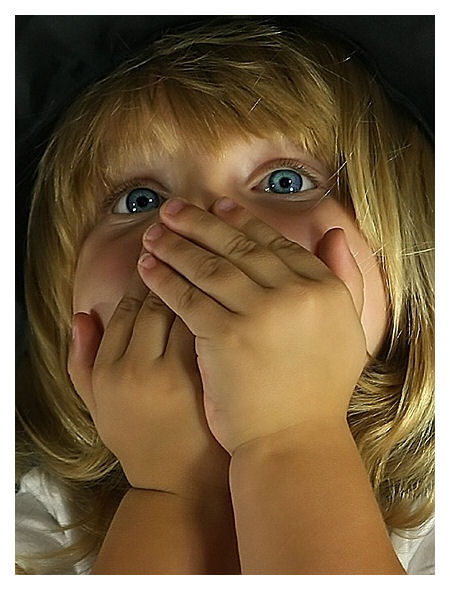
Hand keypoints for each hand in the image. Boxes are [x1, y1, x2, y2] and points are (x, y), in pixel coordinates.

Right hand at [67, 267, 229, 494]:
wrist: (178, 483)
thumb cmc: (137, 439)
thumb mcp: (96, 404)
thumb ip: (82, 358)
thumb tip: (81, 315)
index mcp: (109, 369)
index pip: (124, 307)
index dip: (142, 280)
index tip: (157, 263)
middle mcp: (138, 366)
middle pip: (155, 301)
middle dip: (171, 272)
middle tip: (186, 255)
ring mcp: (175, 372)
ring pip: (185, 309)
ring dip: (196, 283)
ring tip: (208, 267)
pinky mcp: (206, 379)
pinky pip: (211, 329)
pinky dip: (217, 308)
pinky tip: (227, 294)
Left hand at [138, 198, 366, 453]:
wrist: (294, 440)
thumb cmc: (319, 391)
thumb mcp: (347, 331)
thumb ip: (345, 279)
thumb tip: (333, 233)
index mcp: (324, 288)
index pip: (275, 243)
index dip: (242, 222)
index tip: (217, 206)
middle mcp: (296, 293)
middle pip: (239, 247)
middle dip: (200, 223)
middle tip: (172, 209)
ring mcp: (261, 313)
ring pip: (209, 267)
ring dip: (176, 245)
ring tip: (152, 233)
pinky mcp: (226, 335)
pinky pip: (189, 297)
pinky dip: (164, 280)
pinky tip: (146, 268)